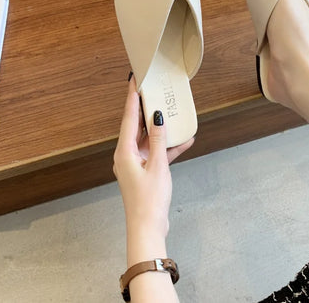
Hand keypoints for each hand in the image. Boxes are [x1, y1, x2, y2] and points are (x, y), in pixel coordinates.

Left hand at [113, 75, 193, 239]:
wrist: (148, 227)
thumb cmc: (149, 199)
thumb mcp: (158, 166)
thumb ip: (159, 140)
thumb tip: (158, 118)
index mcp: (124, 151)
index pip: (128, 118)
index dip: (132, 98)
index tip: (134, 81)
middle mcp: (127, 155)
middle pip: (136, 126)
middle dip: (145, 108)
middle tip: (151, 90)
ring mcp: (136, 163)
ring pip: (147, 139)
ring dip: (159, 128)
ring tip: (168, 111)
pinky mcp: (145, 171)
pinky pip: (156, 153)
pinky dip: (167, 147)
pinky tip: (183, 141)